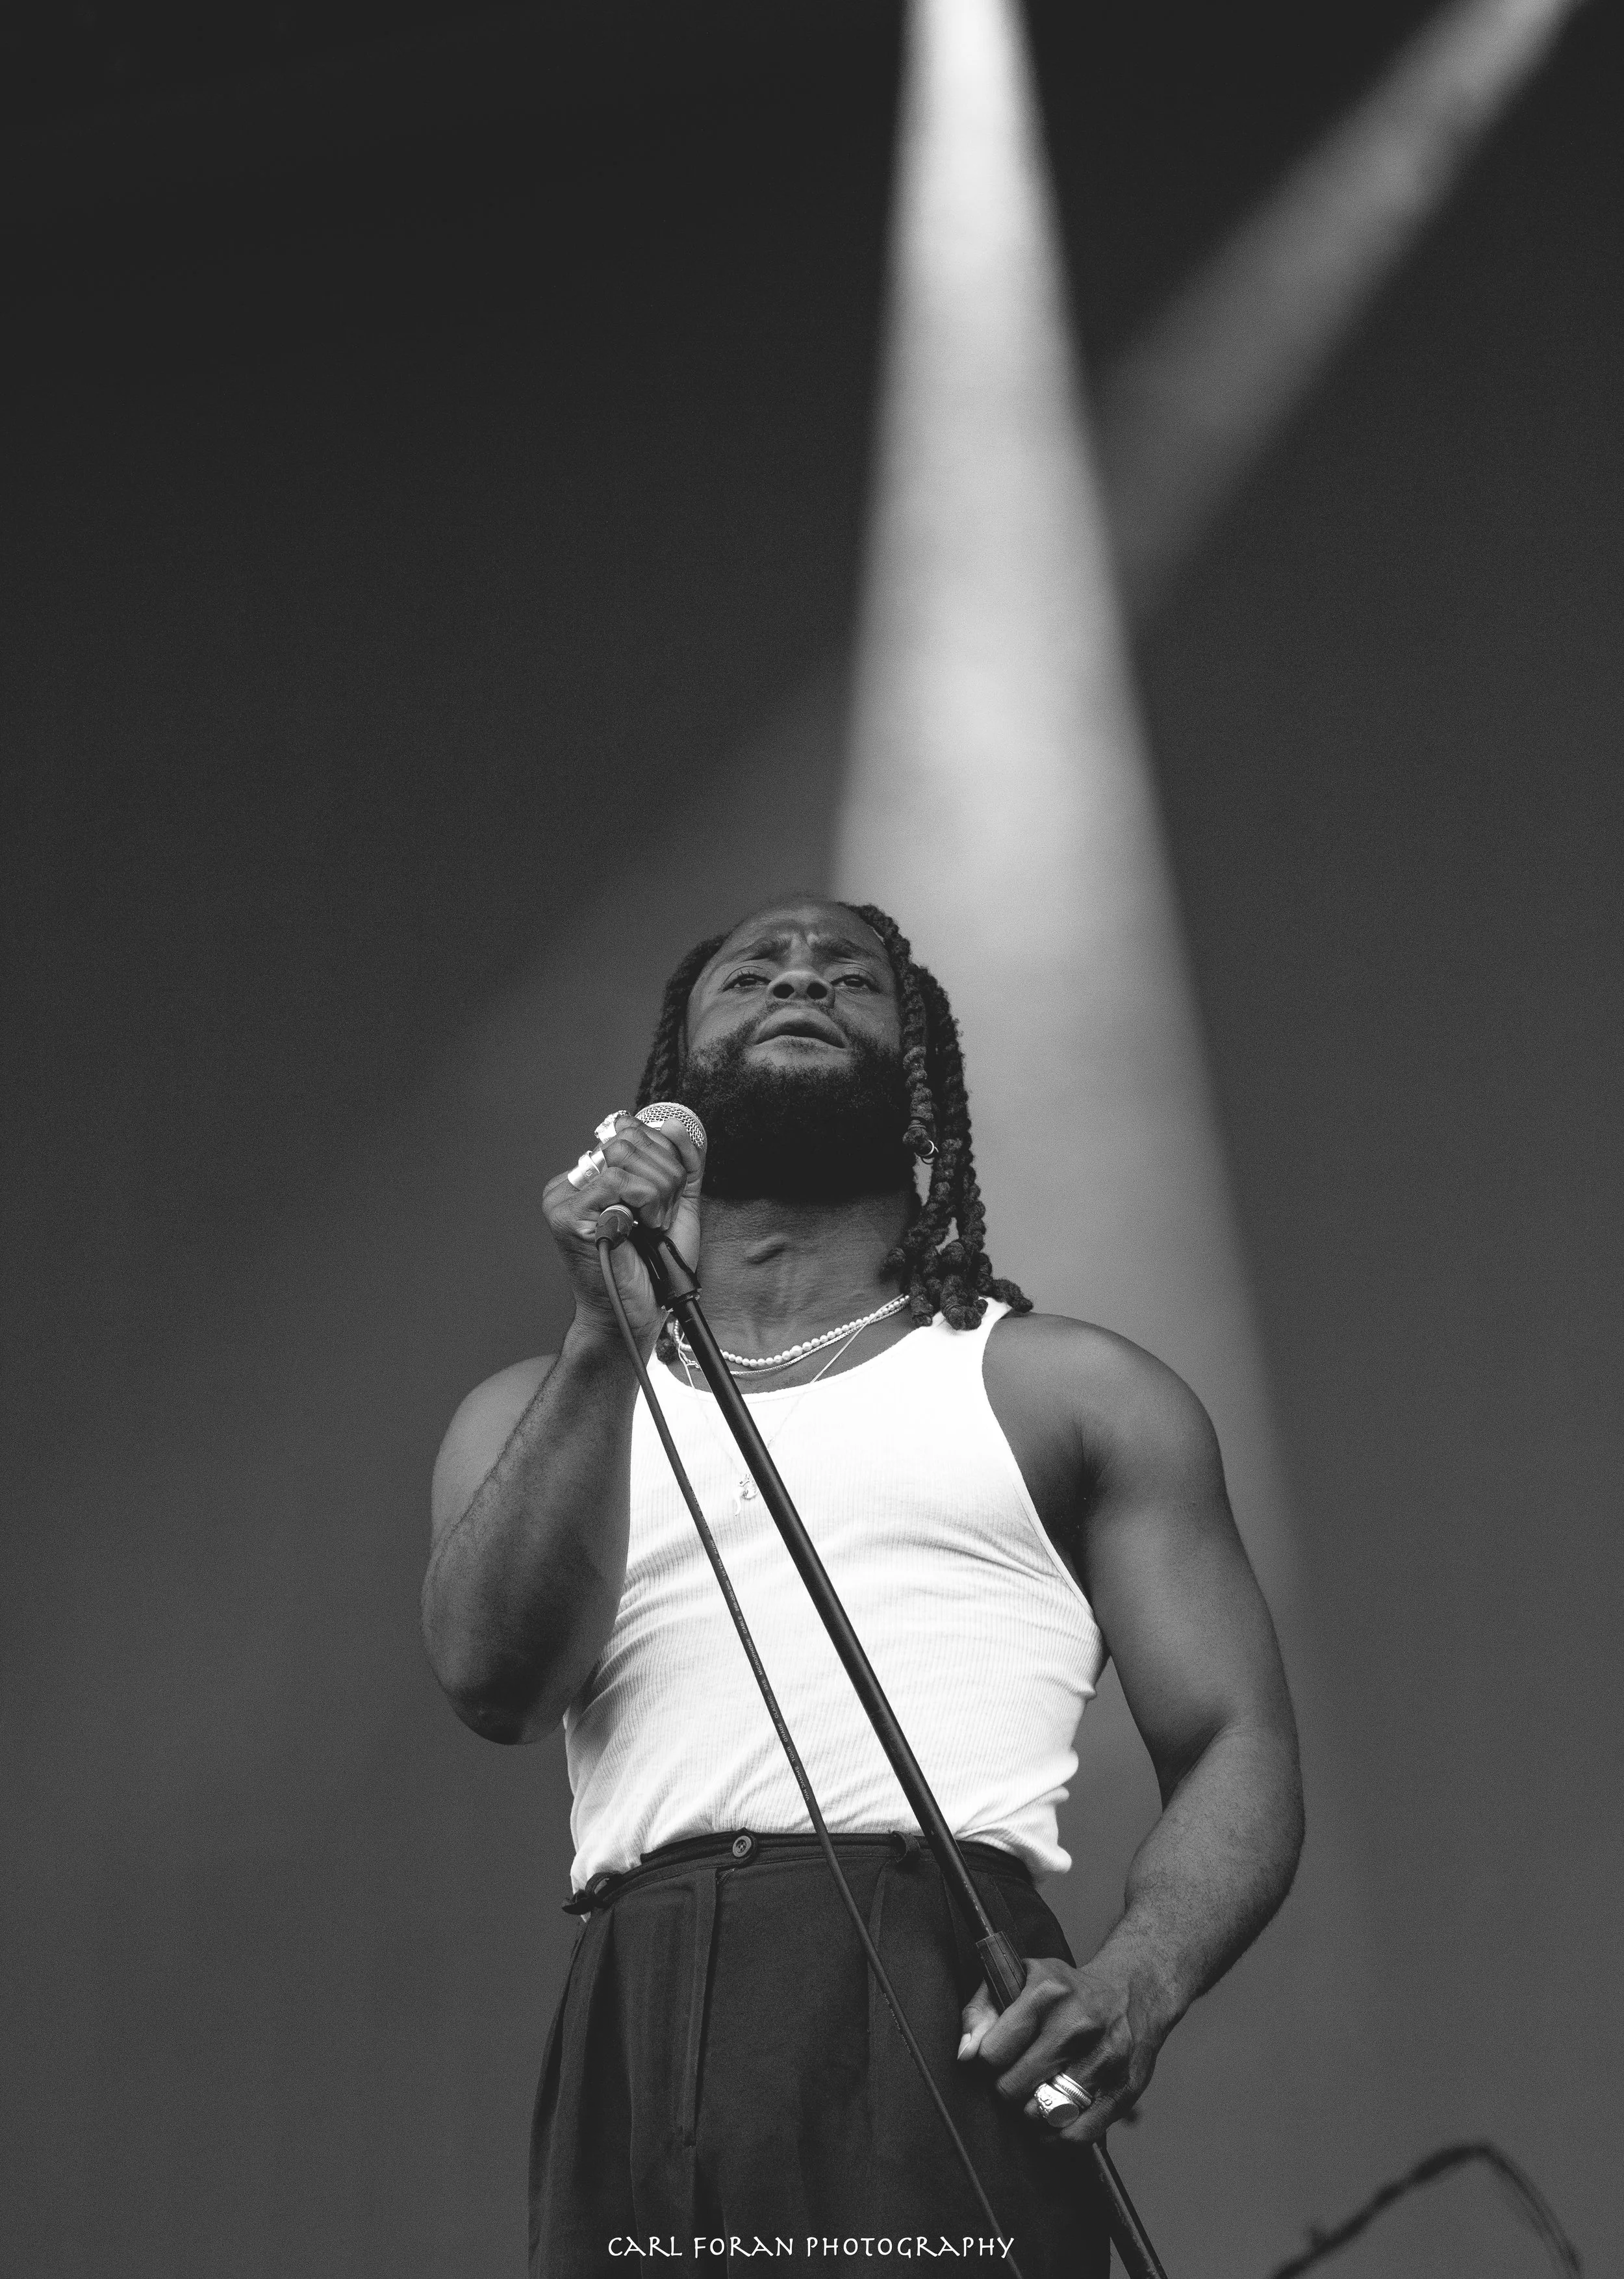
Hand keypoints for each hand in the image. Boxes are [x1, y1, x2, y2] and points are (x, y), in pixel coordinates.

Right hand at [541, 1112, 704, 1346]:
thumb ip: (680, 1162)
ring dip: (656, 1192)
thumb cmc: (655, 1265)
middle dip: (664, 1175)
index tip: (670, 1194)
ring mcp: (565, 1198)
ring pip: (623, 1157)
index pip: (630, 1132)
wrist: (640, 1311)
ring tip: (653, 1223)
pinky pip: (617, 1182)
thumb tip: (672, 1122)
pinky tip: (643, 1227)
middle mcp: (573, 1182)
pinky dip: (645, 1202)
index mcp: (594, 1175)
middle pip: (628, 1139)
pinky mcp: (567, 1215)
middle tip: (662, 1214)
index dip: (664, 1156)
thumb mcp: (677, 1202)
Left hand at [957, 1955, 1163, 2148]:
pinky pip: (1078, 2134)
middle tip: (1016, 2078)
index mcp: (1046, 1992)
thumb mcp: (1018, 1980)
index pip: (992, 2053)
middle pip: (1014, 2088)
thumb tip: (964, 2055)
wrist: (1131, 1993)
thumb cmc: (1065, 1991)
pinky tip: (1054, 2121)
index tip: (998, 2056)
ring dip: (1032, 2113)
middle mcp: (1077, 2024)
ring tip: (1036, 2094)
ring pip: (1043, 2114)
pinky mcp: (1124, 2088)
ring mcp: (1104, 2057)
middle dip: (1007, 2089)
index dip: (988, 2061)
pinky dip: (1058, 2138)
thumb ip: (981, 2012)